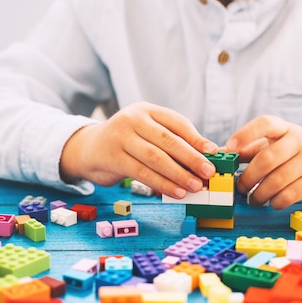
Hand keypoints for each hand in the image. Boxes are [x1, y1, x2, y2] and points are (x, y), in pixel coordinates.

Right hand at [60, 102, 217, 197]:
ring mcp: (120, 137)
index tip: (213, 153)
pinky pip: (142, 173)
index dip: (197, 138)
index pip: (177, 122)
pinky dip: (162, 184)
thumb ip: (171, 141)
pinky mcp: (113, 157)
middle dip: (191, 158)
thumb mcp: (146, 133)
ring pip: (155, 158)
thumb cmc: (126, 143)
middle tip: (208, 172)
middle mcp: (133, 119)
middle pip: (168, 140)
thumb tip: (205, 157)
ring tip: (195, 186)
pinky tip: (176, 192)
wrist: (88, 148)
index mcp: (147, 110)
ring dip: (178, 174)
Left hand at [226, 115, 301, 208]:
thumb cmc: (297, 155)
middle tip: (241, 189)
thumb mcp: (277, 146)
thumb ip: (250, 149)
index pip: (265, 123)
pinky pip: (290, 194)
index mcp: (285, 129)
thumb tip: (220, 154)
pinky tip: (273, 202)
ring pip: (277, 180)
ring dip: (260, 194)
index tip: (230, 147)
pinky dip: (276, 202)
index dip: (245, 134)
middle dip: (248, 178)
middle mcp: (300, 140)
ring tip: (254, 200)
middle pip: (267, 159)